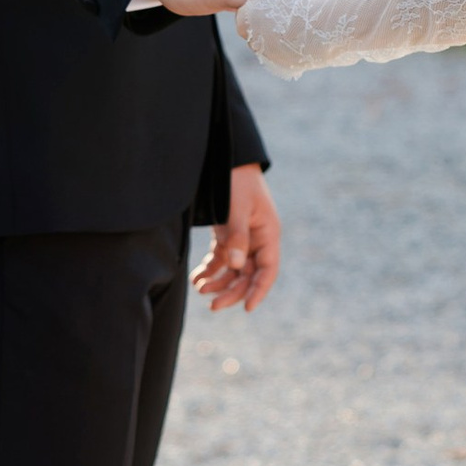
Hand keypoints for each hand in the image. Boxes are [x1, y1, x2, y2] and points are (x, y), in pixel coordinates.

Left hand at [192, 164, 280, 314]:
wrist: (226, 158)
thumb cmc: (235, 179)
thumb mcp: (236, 207)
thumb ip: (236, 236)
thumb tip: (235, 266)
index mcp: (268, 234)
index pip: (268, 270)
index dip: (259, 291)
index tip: (247, 308)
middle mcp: (257, 240)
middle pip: (248, 275)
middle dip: (232, 291)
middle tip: (212, 306)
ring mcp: (242, 238)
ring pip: (234, 270)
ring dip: (219, 282)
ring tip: (200, 289)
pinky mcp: (227, 235)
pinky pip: (221, 260)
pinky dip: (211, 270)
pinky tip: (197, 279)